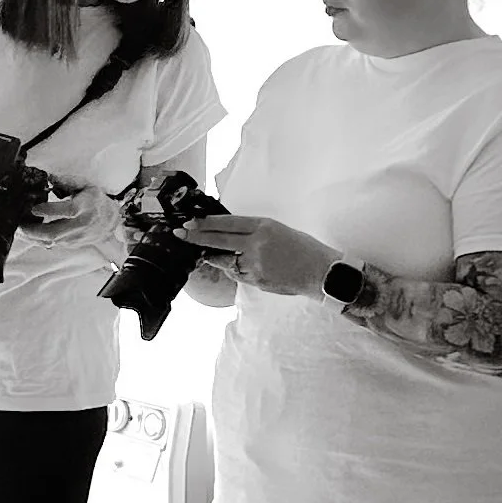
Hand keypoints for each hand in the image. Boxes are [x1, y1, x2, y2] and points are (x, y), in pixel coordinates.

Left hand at [17, 177, 118, 248]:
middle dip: (33, 231)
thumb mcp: (85, 185)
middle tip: (18, 224)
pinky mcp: (71, 245)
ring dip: (32, 238)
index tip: (33, 208)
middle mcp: (80, 225)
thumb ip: (68, 181)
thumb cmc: (95, 201)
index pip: (67, 211)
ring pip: (51, 242)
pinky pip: (52, 245)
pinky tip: (28, 234)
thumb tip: (50, 177)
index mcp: (85, 207)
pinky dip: (38, 241)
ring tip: (19, 229)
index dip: (48, 210)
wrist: (110, 221)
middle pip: (54, 233)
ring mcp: (75, 238)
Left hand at [176, 214, 340, 296]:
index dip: (206, 223)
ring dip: (214, 256)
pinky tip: (240, 267)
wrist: (321, 272)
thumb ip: (253, 232)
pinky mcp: (255, 280)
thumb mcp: (278, 230)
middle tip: (180, 234)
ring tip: (205, 252)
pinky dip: (233, 270)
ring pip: (224, 260)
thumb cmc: (302, 248)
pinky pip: (236, 274)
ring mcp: (255, 264)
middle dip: (196, 237)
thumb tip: (227, 233)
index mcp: (264, 226)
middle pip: (219, 240)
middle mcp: (257, 243)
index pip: (228, 223)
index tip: (190, 222)